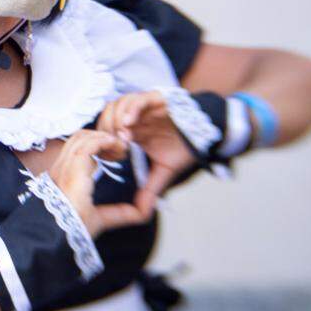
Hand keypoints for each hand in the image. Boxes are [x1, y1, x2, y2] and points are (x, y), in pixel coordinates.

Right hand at [48, 130, 148, 236]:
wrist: (62, 235)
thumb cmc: (77, 229)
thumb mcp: (106, 218)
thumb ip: (124, 213)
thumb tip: (146, 211)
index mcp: (65, 176)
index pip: (76, 148)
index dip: (96, 146)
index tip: (115, 156)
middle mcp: (62, 167)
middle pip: (78, 137)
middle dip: (99, 137)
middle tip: (120, 149)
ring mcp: (66, 165)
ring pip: (82, 136)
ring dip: (104, 137)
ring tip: (121, 148)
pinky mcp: (74, 167)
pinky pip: (89, 143)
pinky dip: (105, 141)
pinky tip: (118, 148)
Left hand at [96, 91, 195, 215]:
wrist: (207, 133)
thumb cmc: (183, 148)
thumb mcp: (163, 171)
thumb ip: (150, 188)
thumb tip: (143, 212)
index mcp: (131, 132)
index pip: (104, 131)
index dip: (103, 142)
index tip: (112, 156)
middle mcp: (133, 118)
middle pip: (106, 117)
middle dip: (106, 131)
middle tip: (117, 147)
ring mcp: (142, 107)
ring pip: (116, 105)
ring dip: (116, 120)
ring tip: (125, 136)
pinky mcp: (155, 98)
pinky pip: (137, 99)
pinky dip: (130, 109)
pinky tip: (130, 122)